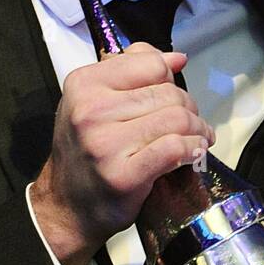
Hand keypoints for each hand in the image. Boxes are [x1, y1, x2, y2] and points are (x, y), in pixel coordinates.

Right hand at [31, 44, 214, 264]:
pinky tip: (193, 153)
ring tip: (197, 138)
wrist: (66, 205)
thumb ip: (133, 72)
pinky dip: (192, 149)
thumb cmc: (86, 150)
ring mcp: (106, 143)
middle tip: (191, 124)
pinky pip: (175, 148)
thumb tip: (177, 59)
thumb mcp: (95, 101)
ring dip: (197, 129)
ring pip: (177, 119)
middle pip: (169, 93)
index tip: (172, 97)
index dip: (169, 79)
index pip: (151, 64)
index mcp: (84, 84)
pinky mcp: (124, 174)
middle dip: (189, 108)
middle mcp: (91, 110)